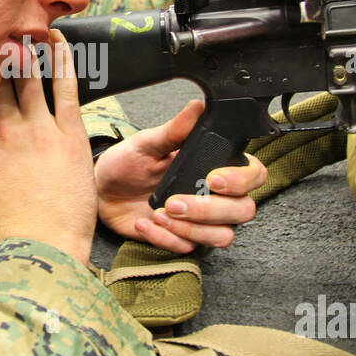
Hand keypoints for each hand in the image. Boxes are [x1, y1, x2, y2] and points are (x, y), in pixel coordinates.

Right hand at [0, 30, 97, 264]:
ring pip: (26, 74)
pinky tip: (58, 40)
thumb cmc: (11, 227)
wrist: (44, 249)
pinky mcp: (68, 133)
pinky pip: (64, 87)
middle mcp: (2, 129)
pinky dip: (62, 60)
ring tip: (24, 22)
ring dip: (24, 45)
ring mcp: (36, 128)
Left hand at [94, 99, 266, 253]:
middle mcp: (215, 196)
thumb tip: (196, 107)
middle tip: (175, 202)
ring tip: (160, 213)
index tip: (213, 179)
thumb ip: (175, 129)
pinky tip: (146, 223)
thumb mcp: (148, 143)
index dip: (242, 180)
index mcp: (214, 166)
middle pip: (243, 210)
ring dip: (192, 229)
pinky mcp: (183, 239)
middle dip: (210, 209)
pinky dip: (166, 238)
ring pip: (223, 236)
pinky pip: (189, 248)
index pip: (253, 175)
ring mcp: (201, 221)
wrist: (102, 191)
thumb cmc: (128, 164)